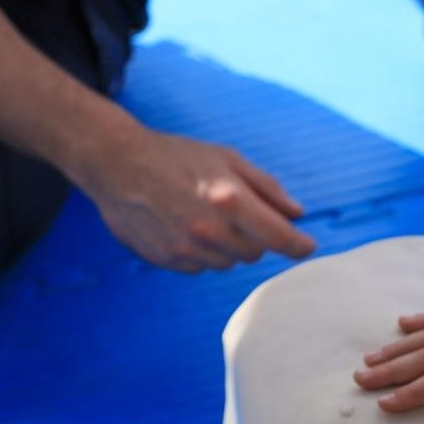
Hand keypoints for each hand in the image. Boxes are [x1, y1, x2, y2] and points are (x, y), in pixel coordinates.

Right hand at [75, 124, 315, 272]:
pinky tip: (185, 227)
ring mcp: (187, 248)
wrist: (116, 164)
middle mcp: (210, 228)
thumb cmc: (177, 156)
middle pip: (255, 253)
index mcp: (230, 199)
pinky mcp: (168, 259)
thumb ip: (267, 187)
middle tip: (238, 215)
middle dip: (256, 237)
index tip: (307, 246)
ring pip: (228, 263)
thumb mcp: (227, 158)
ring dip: (227, 246)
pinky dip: (202, 253)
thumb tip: (297, 214)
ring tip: (205, 216)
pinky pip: (201, 268)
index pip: (279, 237)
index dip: (299, 245)